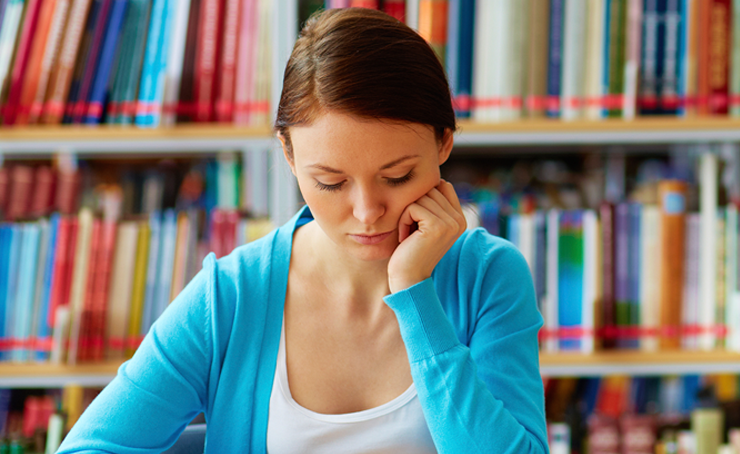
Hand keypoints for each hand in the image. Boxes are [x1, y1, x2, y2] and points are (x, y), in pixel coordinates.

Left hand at [387, 179, 466, 293]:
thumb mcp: (425, 224)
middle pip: (430, 189)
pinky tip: (406, 237)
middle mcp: (459, 220)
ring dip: (406, 214)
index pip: (442, 186)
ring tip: (410, 235)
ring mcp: (450, 223)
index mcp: (460, 218)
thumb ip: (433, 203)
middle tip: (412, 231)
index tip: (418, 222)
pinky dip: (403, 220)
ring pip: (420, 197)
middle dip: (414, 206)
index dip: (423, 198)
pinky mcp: (437, 226)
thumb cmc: (411, 250)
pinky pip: (412, 207)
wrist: (408, 279)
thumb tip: (434, 178)